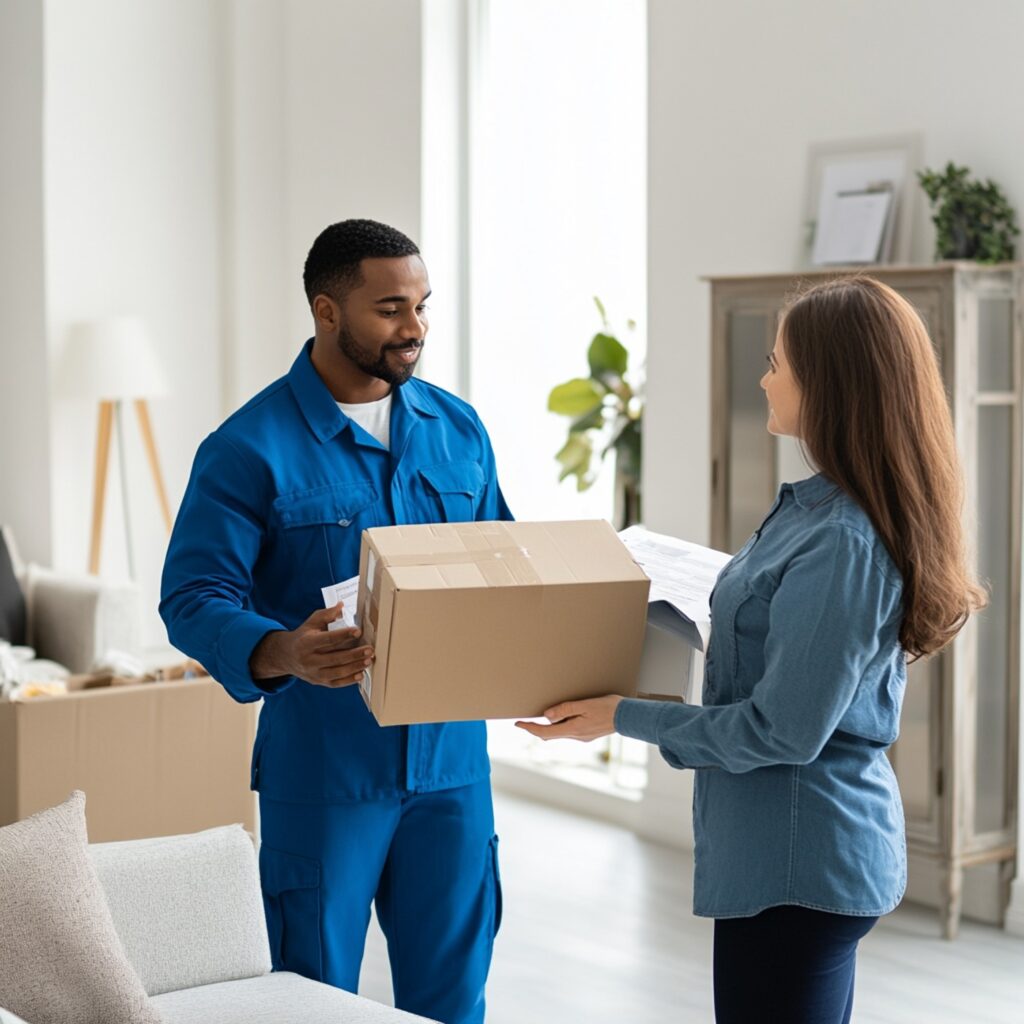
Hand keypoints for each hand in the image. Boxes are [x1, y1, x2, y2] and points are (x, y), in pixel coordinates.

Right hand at [250, 604, 373, 687]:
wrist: (287, 656)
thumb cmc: (304, 636)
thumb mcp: (312, 622)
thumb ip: (327, 614)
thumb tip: (341, 606)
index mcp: (307, 642)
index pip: (328, 639)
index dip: (344, 634)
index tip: (358, 630)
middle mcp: (309, 659)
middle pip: (335, 658)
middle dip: (354, 654)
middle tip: (370, 649)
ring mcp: (313, 673)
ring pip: (337, 672)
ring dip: (355, 667)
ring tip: (369, 660)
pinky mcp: (318, 681)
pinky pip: (336, 683)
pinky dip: (349, 680)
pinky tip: (361, 674)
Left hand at [515, 695, 623, 741]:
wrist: (629, 717)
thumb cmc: (608, 708)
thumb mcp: (585, 705)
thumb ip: (565, 709)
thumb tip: (547, 715)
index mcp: (573, 729)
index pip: (545, 731)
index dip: (530, 728)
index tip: (518, 724)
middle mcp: (576, 736)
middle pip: (550, 735)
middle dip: (536, 729)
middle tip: (525, 721)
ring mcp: (583, 737)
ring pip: (560, 733)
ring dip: (549, 727)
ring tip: (542, 717)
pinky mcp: (588, 734)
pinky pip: (569, 731)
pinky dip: (561, 726)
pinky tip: (562, 718)